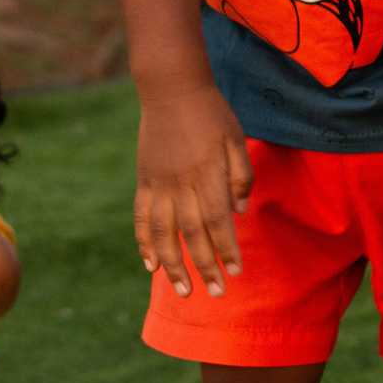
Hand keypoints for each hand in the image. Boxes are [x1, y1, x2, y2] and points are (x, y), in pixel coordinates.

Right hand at [135, 83, 253, 298]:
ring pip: (163, 232)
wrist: (171, 88)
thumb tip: (240, 211)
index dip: (227, 249)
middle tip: (216, 294)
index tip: (236, 272)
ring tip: (183, 291)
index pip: (218, 220)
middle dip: (205, 266)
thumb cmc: (211, 113)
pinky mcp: (144, 180)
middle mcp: (180, 182)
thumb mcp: (236, 138)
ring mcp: (158, 182)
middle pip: (192, 232)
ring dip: (172, 264)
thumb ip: (241, 175)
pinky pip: (141, 217)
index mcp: (207, 172)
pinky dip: (144, 243)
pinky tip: (151, 266)